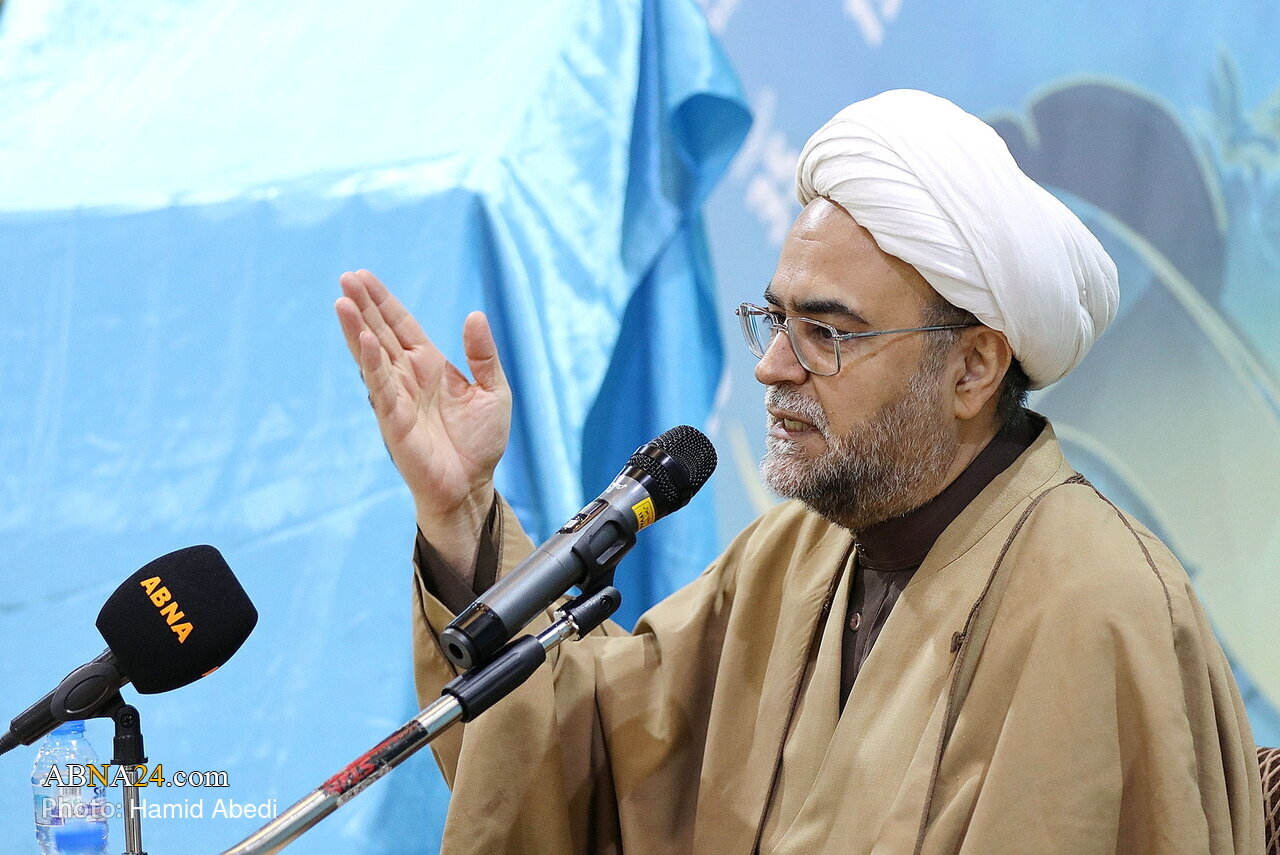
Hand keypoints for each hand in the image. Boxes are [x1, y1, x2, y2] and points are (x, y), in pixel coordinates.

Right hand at [335, 270, 511, 575]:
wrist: (472, 486)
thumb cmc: (480, 443)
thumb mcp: (494, 391)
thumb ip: (484, 355)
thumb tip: (475, 315)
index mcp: (430, 366)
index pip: (401, 325)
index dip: (383, 301)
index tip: (363, 276)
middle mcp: (409, 377)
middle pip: (381, 332)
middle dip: (364, 305)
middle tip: (347, 277)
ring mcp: (398, 397)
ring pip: (372, 356)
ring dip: (357, 329)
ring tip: (342, 302)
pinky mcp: (395, 421)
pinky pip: (381, 387)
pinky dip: (372, 363)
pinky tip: (363, 340)